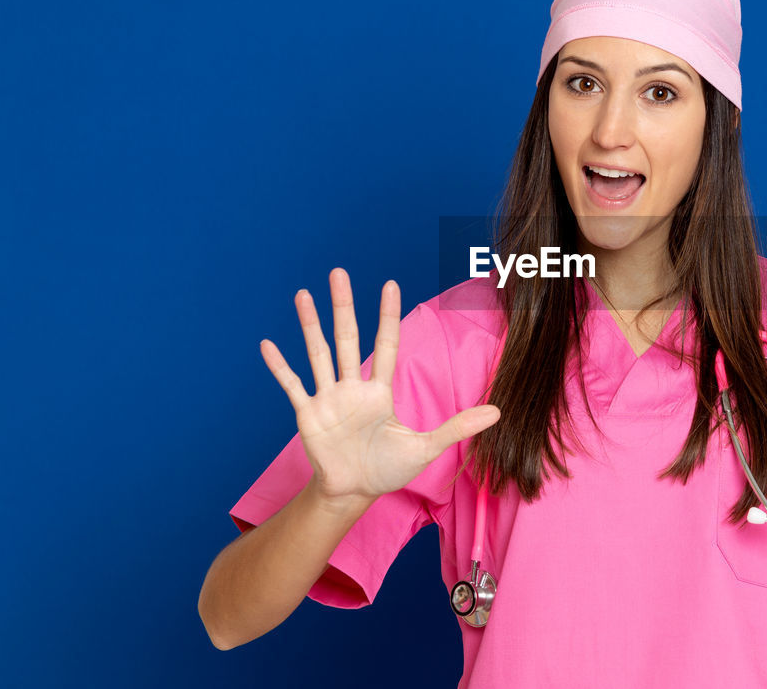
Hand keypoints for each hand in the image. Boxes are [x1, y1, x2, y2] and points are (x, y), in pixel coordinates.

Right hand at [259, 268, 500, 501]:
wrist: (354, 493)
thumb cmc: (388, 468)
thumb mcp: (426, 447)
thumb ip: (457, 426)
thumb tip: (499, 412)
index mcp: (380, 391)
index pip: (386, 343)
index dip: (387, 315)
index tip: (389, 284)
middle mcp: (353, 387)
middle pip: (348, 337)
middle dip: (344, 305)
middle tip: (338, 272)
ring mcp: (328, 398)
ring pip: (318, 353)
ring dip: (310, 325)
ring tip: (303, 294)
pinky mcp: (307, 415)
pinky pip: (292, 385)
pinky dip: (280, 367)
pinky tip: (268, 344)